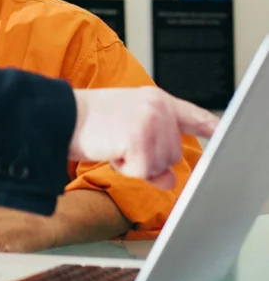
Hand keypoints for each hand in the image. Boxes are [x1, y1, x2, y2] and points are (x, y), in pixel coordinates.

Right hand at [70, 87, 217, 189]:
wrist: (60, 116)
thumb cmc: (89, 122)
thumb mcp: (126, 131)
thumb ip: (154, 151)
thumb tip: (169, 181)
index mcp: (155, 99)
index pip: (191, 114)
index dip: (208, 126)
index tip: (220, 133)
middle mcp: (158, 107)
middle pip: (173, 154)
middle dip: (148, 159)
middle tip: (121, 145)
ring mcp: (150, 122)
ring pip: (160, 165)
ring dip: (135, 164)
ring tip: (114, 144)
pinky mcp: (139, 139)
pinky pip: (142, 171)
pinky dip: (125, 169)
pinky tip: (110, 149)